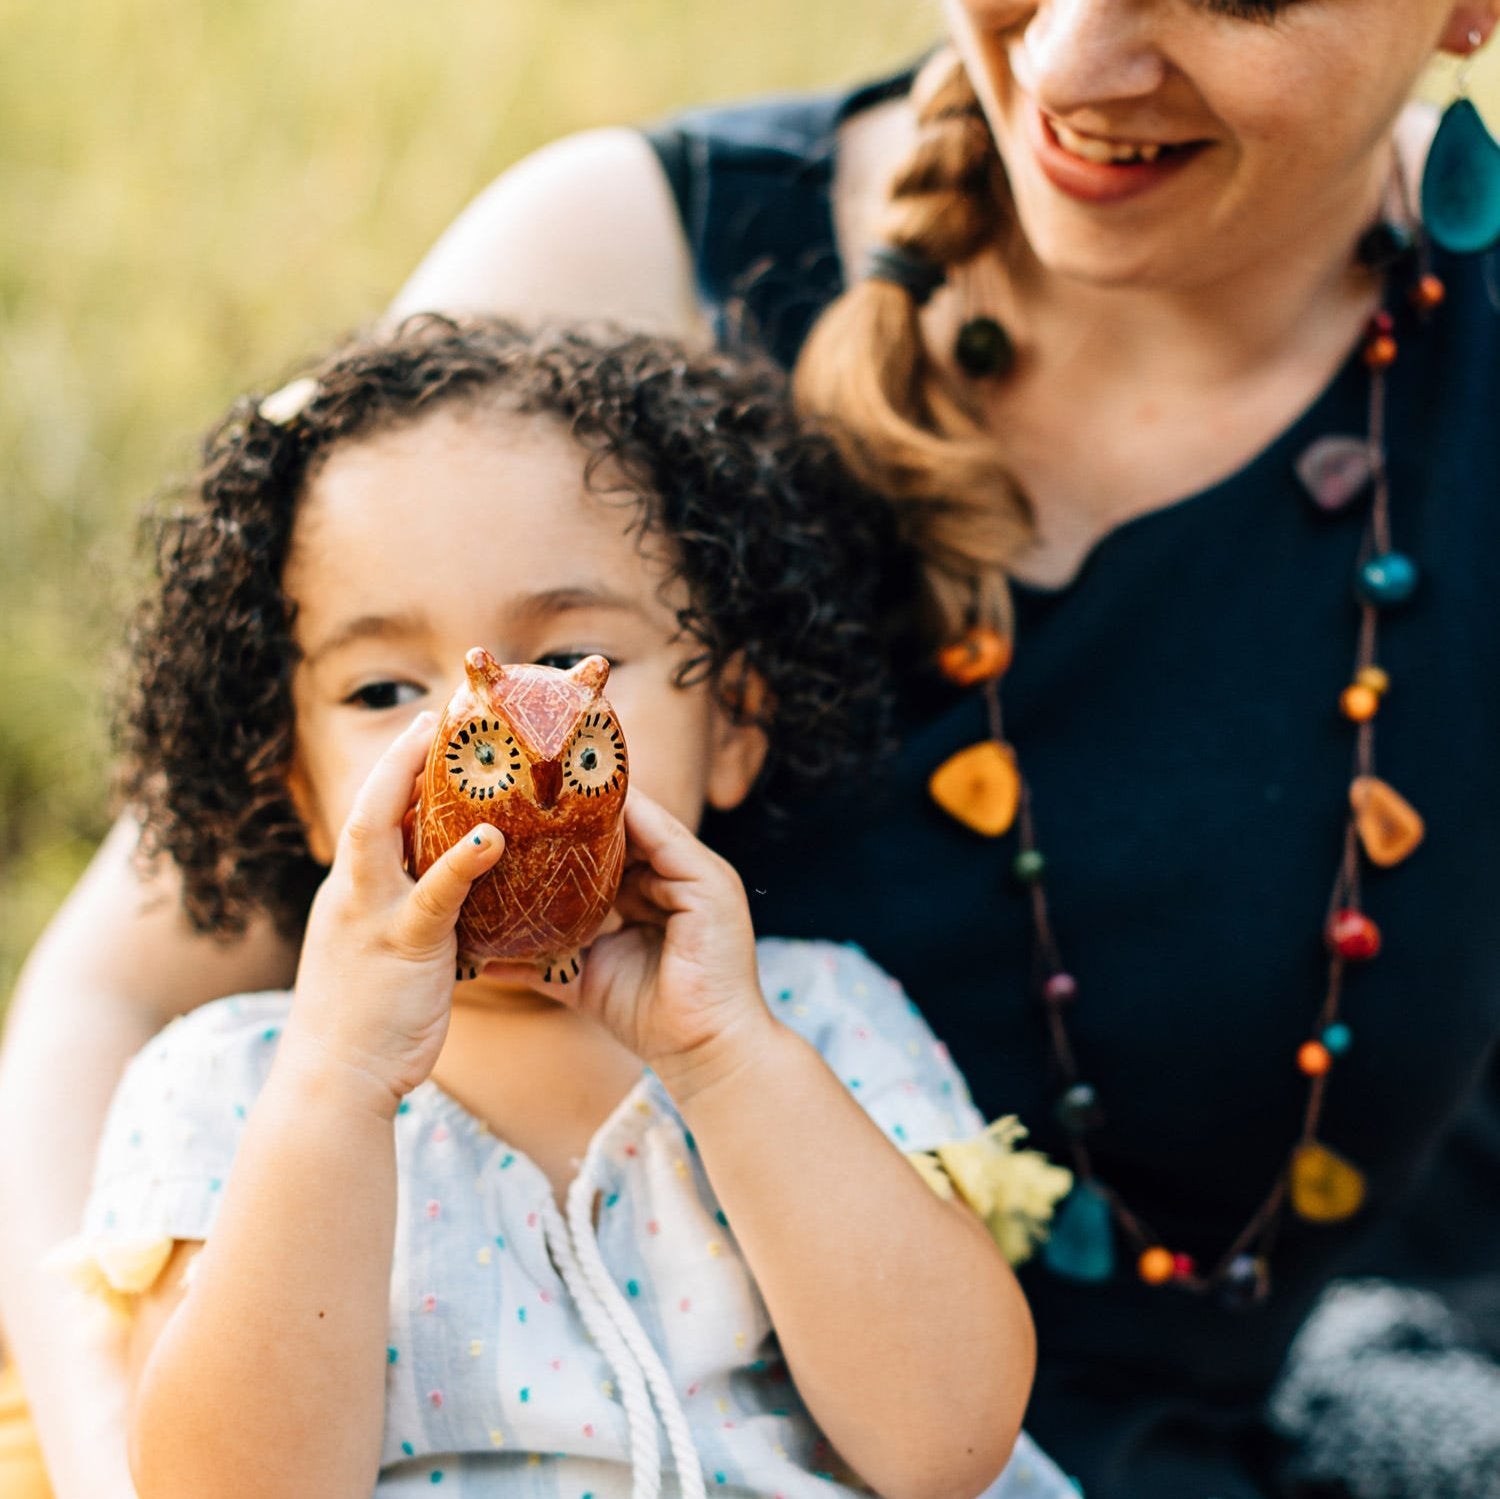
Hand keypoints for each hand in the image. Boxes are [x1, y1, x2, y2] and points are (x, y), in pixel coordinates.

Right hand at [287, 712, 504, 1110]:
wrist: (332, 1084)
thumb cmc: (365, 1026)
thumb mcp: (379, 957)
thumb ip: (406, 918)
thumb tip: (449, 896)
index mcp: (350, 894)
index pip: (367, 817)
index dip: (392, 772)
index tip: (421, 733)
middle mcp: (352, 894)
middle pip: (367, 806)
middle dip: (397, 757)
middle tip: (435, 717)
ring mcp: (370, 916)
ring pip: (379, 832)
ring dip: (411, 781)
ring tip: (450, 744)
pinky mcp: (401, 947)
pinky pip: (431, 893)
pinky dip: (461, 860)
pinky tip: (492, 836)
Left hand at [501, 791, 774, 1095]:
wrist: (706, 1054)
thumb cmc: (653, 1020)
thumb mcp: (587, 976)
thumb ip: (545, 959)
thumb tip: (484, 959)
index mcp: (660, 894)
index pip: (618, 847)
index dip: (574, 829)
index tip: (526, 810)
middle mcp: (682, 877)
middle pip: (631, 828)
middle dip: (584, 809)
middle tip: (532, 786)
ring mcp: (700, 876)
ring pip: (646, 824)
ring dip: (602, 805)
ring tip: (553, 782)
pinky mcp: (709, 883)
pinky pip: (663, 838)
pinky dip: (628, 819)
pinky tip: (588, 807)